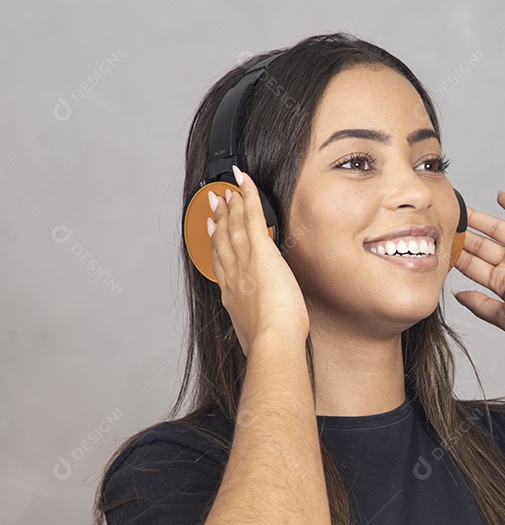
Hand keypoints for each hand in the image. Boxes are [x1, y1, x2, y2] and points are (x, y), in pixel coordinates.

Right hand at [207, 165, 308, 354]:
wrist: (272, 339)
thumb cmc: (270, 342)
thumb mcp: (257, 332)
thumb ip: (257, 323)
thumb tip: (265, 329)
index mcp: (232, 294)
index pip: (221, 262)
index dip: (215, 243)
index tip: (211, 231)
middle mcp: (234, 274)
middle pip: (222, 240)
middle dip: (217, 219)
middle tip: (213, 202)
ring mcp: (245, 260)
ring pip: (234, 226)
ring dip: (230, 205)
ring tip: (225, 191)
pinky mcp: (261, 250)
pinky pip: (253, 216)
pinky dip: (248, 196)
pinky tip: (244, 182)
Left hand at [452, 191, 504, 331]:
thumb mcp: (504, 315)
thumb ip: (480, 306)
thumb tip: (458, 297)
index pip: (475, 266)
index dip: (458, 256)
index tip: (441, 246)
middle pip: (482, 245)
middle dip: (464, 236)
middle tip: (446, 222)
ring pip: (498, 228)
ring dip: (480, 219)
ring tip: (462, 208)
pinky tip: (499, 197)